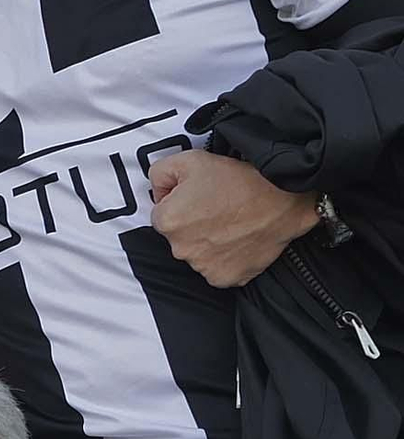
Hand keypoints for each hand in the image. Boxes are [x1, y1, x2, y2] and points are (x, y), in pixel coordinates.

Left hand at [150, 148, 317, 287]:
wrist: (281, 198)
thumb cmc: (239, 181)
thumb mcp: (188, 160)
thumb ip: (159, 174)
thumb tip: (157, 191)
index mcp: (167, 221)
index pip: (162, 214)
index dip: (179, 202)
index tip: (197, 197)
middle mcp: (182, 249)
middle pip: (179, 235)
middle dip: (192, 223)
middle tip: (216, 207)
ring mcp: (204, 267)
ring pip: (197, 252)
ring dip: (207, 241)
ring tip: (229, 221)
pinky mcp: (227, 278)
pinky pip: (217, 268)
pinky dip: (224, 257)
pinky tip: (236, 238)